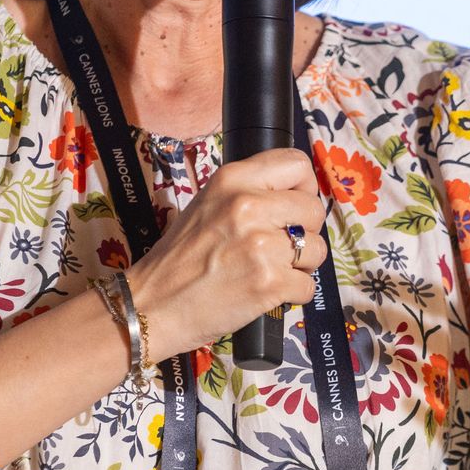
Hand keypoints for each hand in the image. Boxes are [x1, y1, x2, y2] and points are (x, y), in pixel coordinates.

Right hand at [125, 147, 328, 358]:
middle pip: (313, 209)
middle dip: (304, 231)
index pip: (297, 163)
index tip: (295, 205)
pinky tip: (265, 291)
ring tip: (269, 269)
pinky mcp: (269, 283)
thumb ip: (249, 191)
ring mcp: (261, 245)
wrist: (152, 305)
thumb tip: (293, 194)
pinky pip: (308, 285)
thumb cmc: (178, 258)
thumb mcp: (207, 202)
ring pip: (316, 248)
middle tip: (278, 246)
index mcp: (233, 179)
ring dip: (300, 264)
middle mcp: (249, 205)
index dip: (303, 187)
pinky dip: (292, 293)